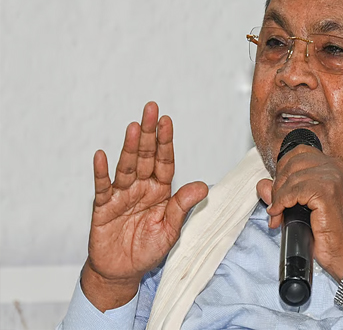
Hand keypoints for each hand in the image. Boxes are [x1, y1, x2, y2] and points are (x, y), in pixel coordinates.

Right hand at [81, 102, 207, 310]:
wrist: (122, 271)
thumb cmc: (148, 250)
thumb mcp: (170, 231)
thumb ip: (182, 207)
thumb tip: (203, 186)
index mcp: (160, 191)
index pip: (164, 161)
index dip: (165, 142)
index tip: (167, 121)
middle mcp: (141, 188)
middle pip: (145, 156)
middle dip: (148, 133)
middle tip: (151, 109)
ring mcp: (121, 195)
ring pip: (127, 166)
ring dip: (130, 147)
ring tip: (134, 127)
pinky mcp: (103, 207)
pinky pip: (102, 187)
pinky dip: (101, 172)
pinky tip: (101, 156)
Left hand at [256, 145, 342, 281]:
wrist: (341, 252)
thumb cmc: (325, 230)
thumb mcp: (298, 205)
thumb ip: (281, 191)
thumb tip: (263, 184)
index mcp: (332, 165)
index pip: (297, 153)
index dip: (282, 170)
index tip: (278, 191)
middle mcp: (334, 167)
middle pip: (291, 163)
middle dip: (278, 186)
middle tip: (276, 206)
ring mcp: (332, 178)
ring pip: (291, 178)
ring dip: (279, 198)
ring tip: (278, 214)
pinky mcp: (326, 191)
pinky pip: (294, 191)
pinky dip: (282, 203)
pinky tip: (281, 214)